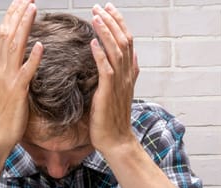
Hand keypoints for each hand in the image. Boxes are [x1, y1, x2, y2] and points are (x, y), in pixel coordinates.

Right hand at [0, 0, 42, 150]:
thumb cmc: (3, 116)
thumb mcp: (6, 89)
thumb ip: (11, 73)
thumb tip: (20, 62)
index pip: (3, 35)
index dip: (12, 17)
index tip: (21, 2)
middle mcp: (1, 69)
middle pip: (7, 34)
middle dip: (17, 13)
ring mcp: (8, 79)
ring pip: (14, 46)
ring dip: (24, 26)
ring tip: (32, 8)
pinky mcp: (17, 92)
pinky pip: (25, 72)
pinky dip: (32, 58)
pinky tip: (39, 45)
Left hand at [89, 3, 139, 151]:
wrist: (116, 142)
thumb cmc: (112, 120)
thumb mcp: (118, 93)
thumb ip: (122, 75)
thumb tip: (127, 58)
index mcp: (128, 74)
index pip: (126, 41)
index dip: (118, 24)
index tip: (108, 9)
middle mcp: (127, 76)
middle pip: (123, 41)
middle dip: (112, 21)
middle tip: (100, 6)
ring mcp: (119, 84)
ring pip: (116, 51)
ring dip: (106, 32)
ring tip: (96, 16)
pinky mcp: (108, 94)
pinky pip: (107, 70)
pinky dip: (100, 54)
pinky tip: (93, 42)